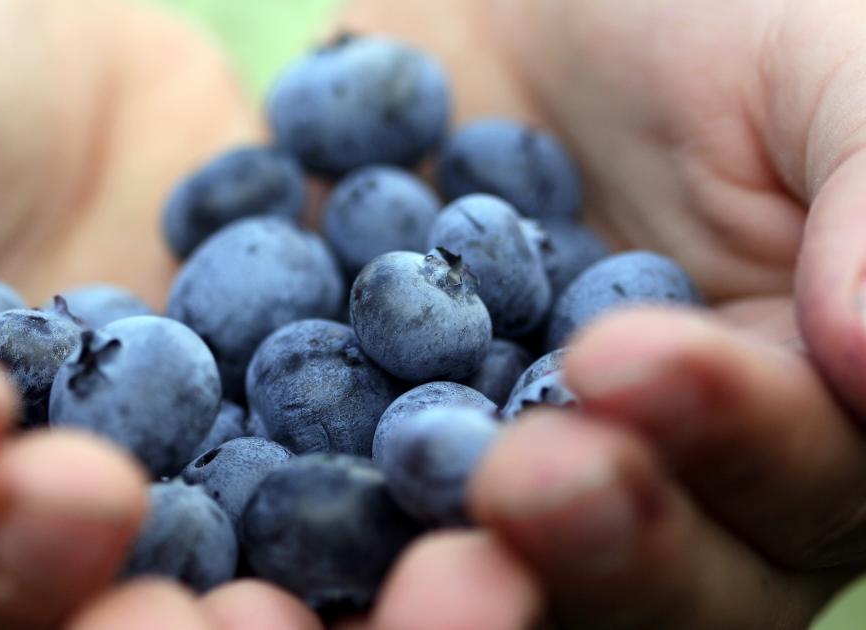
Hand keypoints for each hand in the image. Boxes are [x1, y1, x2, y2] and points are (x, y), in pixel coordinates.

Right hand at [0, 0, 259, 625]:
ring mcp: (62, 538)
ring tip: (228, 588)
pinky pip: (238, 561)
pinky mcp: (202, 502)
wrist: (53, 51)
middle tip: (86, 487)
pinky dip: (287, 574)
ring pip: (88, 628)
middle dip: (1, 576)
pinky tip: (351, 558)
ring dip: (151, 619)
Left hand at [338, 0, 865, 626]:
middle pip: (647, 575)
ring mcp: (498, 468)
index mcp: (792, 413)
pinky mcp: (367, 438)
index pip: (790, 476)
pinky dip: (280, 484)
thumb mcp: (827, 66)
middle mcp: (655, 477)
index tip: (634, 360)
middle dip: (592, 532)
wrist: (532, 1)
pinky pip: (329, 486)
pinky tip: (232, 468)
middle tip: (522, 478)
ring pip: (486, 557)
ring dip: (441, 543)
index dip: (726, 434)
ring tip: (399, 477)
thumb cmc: (711, 18)